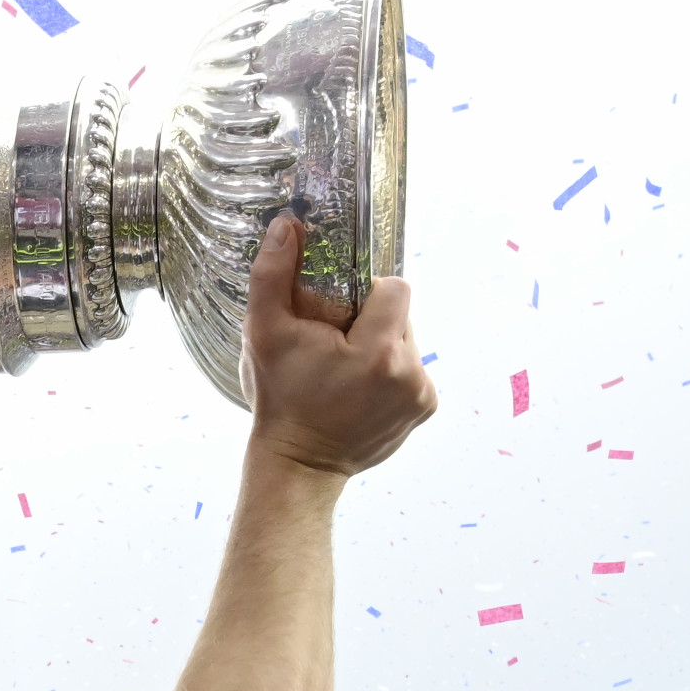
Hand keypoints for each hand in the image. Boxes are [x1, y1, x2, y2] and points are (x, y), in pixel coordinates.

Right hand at [241, 213, 434, 477]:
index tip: (340, 317)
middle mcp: (410, 372)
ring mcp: (422, 394)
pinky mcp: (425, 409)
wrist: (299, 465)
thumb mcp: (265, 334)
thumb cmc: (280, 399)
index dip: (367, 294)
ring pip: (408, 341)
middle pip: (403, 314)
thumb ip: (273, 275)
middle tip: (338, 345)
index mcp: (379, 351)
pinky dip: (391, 372)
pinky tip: (362, 390)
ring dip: (381, 345)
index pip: (396, 288)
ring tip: (348, 370)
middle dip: (372, 320)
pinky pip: (413, 370)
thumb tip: (288, 225)